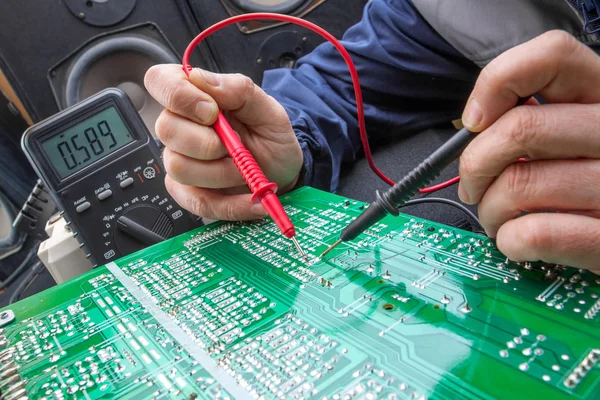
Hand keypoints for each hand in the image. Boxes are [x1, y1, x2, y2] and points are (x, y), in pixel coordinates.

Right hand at [144, 65, 301, 220]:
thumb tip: (200, 79)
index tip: (211, 112)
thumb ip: (238, 89)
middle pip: (166, 128)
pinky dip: (231, 205)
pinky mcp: (188, 193)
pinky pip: (197, 203)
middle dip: (208, 142)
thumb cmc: (270, 136)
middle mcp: (180, 127)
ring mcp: (180, 161)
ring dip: (221, 172)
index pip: (160, 81)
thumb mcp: (268, 109)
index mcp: (194, 97)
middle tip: (236, 145)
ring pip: (179, 167)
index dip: (179, 95)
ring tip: (243, 169)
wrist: (282, 171)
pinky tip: (251, 199)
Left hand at [458, 30, 599, 271]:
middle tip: (473, 186)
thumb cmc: (586, 182)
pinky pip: (535, 234)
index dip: (497, 82)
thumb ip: (536, 117)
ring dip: (488, 209)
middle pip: (521, 128)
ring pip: (518, 185)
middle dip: (475, 164)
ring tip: (496, 217)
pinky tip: (515, 239)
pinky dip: (508, 240)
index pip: (553, 55)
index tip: (474, 120)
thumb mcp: (572, 135)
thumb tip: (478, 121)